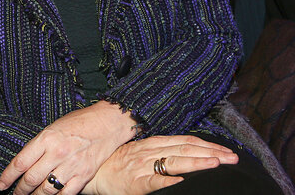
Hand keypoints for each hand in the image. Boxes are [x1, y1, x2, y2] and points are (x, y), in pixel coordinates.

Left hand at [0, 101, 136, 194]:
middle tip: (15, 193)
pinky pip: (66, 194)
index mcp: (46, 138)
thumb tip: (25, 162)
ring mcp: (71, 166)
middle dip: (20, 190)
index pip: (20, 162)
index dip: (8, 176)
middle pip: (31, 178)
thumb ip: (40, 145)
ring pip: (46, 190)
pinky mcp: (84, 175)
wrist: (107, 123)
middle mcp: (57, 153)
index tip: (2, 184)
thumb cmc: (79, 122)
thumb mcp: (53, 127)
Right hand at [83, 135, 237, 194]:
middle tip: (232, 158)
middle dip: (210, 153)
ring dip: (195, 162)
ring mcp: (142, 167)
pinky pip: (154, 181)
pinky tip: (181, 182)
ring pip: (173, 162)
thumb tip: (187, 152)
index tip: (226, 150)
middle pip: (184, 149)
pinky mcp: (135, 183)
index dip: (207, 144)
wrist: (92, 173)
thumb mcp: (141, 153)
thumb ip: (162, 151)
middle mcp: (149, 152)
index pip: (185, 141)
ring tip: (215, 163)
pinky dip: (167, 180)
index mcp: (153, 144)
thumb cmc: (117, 164)